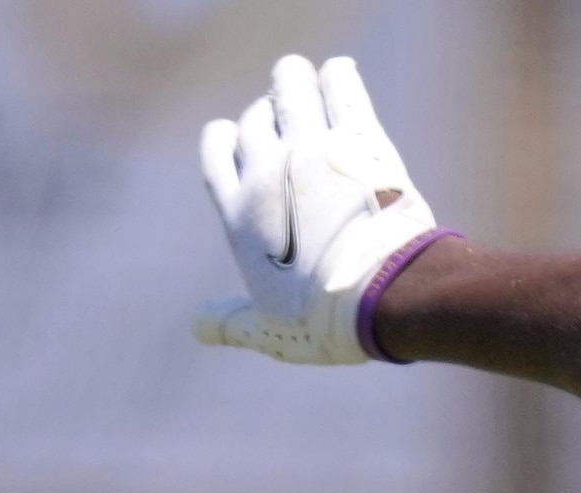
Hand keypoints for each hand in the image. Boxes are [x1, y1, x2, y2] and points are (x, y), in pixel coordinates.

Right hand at [194, 55, 437, 364]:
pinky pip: (338, 86)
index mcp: (240, 212)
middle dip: (271, 111)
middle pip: (256, 116)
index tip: (247, 139)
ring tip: (313, 85)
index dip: (229, 135)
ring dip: (297, 79)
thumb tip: (197, 327)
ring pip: (289, 85)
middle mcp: (267, 173)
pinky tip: (340, 75)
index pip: (217, 148)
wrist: (383, 297)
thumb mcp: (269, 330)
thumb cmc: (326, 321)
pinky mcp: (356, 138)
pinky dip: (337, 76)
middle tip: (295, 122)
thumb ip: (230, 322)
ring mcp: (310, 149)